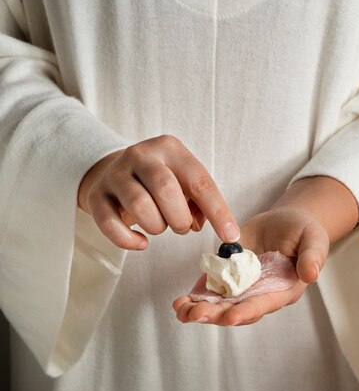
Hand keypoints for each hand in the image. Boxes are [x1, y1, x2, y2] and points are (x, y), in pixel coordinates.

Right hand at [78, 135, 239, 249]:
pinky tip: (141, 242)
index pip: (199, 181)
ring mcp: (115, 174)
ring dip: (156, 227)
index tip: (230, 236)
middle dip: (179, 218)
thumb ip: (199, 202)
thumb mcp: (183, 181)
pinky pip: (110, 224)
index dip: (217, 211)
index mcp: (170, 149)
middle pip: (165, 189)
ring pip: (139, 207)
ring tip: (159, 226)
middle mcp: (141, 155)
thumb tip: (205, 226)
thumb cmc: (157, 182)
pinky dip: (129, 240)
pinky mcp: (96, 195)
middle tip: (181, 227)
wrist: (113, 172)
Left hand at [173, 175, 358, 325]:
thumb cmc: (304, 232)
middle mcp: (259, 295)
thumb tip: (312, 275)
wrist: (285, 223)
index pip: (264, 304)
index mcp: (282, 290)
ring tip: (182, 311)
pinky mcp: (227, 278)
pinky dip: (194, 298)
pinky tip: (180, 303)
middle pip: (237, 310)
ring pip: (220, 305)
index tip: (231, 317)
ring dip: (200, 310)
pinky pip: (209, 291)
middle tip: (196, 314)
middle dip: (216, 314)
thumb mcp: (314, 239)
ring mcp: (241, 289)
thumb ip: (313, 256)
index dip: (248, 311)